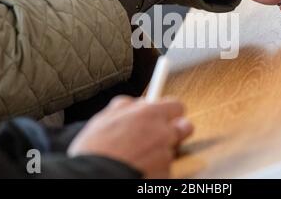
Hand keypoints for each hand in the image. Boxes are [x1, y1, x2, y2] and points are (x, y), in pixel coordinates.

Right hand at [67, 96, 192, 178]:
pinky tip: (139, 168)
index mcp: (149, 114)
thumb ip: (125, 106)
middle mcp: (163, 133)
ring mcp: (166, 155)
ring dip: (160, 151)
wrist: (95, 177)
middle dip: (176, 130)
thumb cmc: (96, 150)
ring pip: (172, 150)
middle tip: (160, 135)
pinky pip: (165, 168)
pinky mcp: (165, 174)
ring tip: (139, 156)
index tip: (164, 115)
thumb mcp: (104, 118)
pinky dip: (155, 168)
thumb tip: (133, 102)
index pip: (176, 105)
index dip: (170, 111)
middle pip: (185, 127)